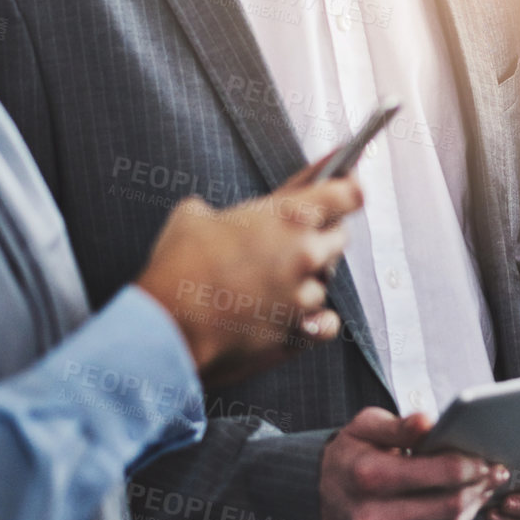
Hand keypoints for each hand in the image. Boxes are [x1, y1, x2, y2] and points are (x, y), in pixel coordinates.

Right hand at [137, 170, 361, 386]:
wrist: (169, 326)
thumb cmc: (178, 269)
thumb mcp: (192, 216)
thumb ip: (220, 210)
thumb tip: (210, 216)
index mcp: (287, 216)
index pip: (346, 194)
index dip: (349, 189)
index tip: (350, 188)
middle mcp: (306, 254)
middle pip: (339, 238)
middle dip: (320, 238)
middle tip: (292, 244)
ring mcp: (305, 295)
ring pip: (325, 283)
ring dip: (306, 282)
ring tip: (271, 286)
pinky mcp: (299, 332)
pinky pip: (326, 323)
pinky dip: (315, 322)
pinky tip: (298, 318)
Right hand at [320, 408, 508, 519]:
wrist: (310, 503)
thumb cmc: (347, 460)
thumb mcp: (364, 429)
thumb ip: (399, 426)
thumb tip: (429, 423)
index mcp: (368, 476)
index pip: (445, 473)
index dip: (475, 466)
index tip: (487, 461)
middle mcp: (369, 519)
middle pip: (452, 506)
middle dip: (479, 489)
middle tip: (492, 477)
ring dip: (471, 513)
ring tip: (476, 495)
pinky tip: (454, 519)